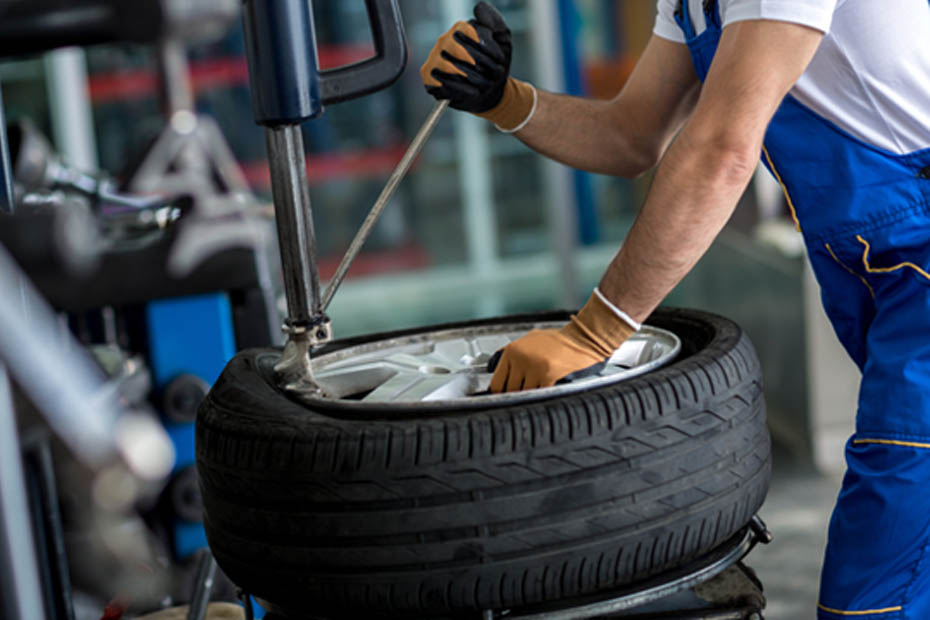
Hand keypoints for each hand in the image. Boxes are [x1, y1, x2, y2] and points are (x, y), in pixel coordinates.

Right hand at [420, 2, 534, 130]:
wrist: (489, 92)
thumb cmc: (493, 65)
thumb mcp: (502, 42)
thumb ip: (495, 23)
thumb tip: (478, 7)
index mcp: (460, 29)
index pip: (471, 32)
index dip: (488, 48)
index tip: (499, 60)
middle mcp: (444, 40)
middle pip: (461, 50)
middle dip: (483, 66)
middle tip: (494, 75)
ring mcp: (434, 58)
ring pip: (451, 67)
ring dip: (474, 79)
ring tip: (485, 85)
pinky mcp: (428, 76)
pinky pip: (441, 81)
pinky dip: (461, 89)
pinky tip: (473, 92)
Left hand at [490, 291, 637, 392]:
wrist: (582, 338)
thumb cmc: (558, 341)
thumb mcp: (529, 341)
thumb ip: (512, 355)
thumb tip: (497, 370)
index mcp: (512, 350)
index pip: (497, 382)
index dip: (500, 393)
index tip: (503, 398)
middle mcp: (520, 358)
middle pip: (510, 391)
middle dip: (516, 396)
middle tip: (522, 397)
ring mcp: (534, 367)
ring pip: (525, 394)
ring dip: (531, 395)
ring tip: (537, 390)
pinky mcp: (548, 375)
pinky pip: (540, 393)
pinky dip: (543, 394)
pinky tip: (547, 389)